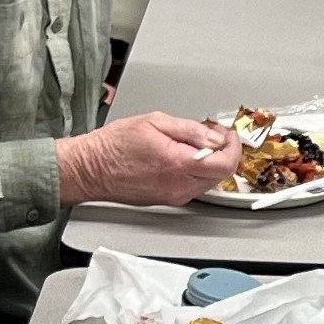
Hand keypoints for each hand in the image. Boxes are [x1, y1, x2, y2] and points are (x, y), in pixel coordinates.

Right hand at [64, 109, 232, 206]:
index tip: (227, 135)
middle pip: (220, 175)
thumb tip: (213, 137)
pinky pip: (194, 187)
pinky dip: (197, 171)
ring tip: (195, 144)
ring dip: (210, 163)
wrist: (91, 169)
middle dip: (223, 153)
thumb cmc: (114, 146)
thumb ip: (190, 130)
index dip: (233, 147)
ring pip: (209, 182)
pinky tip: (184, 157)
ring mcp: (174, 196)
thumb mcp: (154, 122)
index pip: (224, 164)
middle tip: (213, 136)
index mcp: (177, 164)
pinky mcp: (168, 200)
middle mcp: (178, 185)